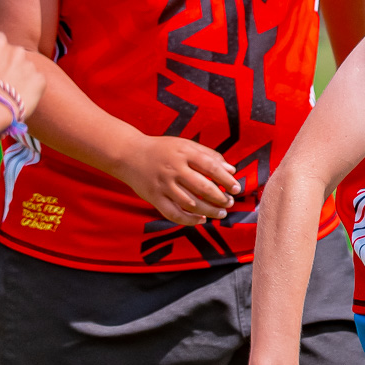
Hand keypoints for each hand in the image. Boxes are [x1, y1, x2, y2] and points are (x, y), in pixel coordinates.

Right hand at [0, 31, 45, 118]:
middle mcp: (17, 51)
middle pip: (16, 54)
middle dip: (12, 64)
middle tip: (4, 81)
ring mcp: (30, 64)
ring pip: (27, 68)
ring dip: (22, 77)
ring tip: (11, 93)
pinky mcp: (40, 79)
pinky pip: (37, 81)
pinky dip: (32, 88)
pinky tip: (21, 97)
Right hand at [113, 135, 242, 226]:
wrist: (129, 154)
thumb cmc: (162, 149)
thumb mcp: (185, 145)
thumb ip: (208, 155)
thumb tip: (231, 170)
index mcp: (184, 153)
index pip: (210, 167)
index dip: (226, 179)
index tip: (236, 188)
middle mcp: (174, 169)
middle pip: (203, 188)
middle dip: (220, 198)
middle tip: (229, 202)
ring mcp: (163, 185)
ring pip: (191, 204)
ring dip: (209, 211)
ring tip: (221, 213)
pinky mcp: (155, 198)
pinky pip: (174, 214)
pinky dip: (189, 220)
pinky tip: (201, 220)